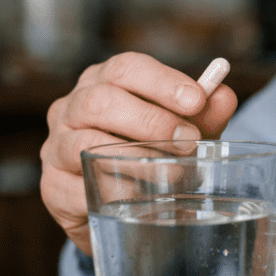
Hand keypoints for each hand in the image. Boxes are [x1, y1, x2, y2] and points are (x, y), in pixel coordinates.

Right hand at [40, 52, 237, 254]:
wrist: (123, 207)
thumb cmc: (153, 154)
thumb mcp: (184, 131)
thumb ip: (205, 115)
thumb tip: (223, 96)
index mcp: (104, 82)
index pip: (126, 68)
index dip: (163, 81)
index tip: (197, 100)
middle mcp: (72, 108)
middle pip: (101, 101)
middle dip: (151, 120)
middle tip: (189, 141)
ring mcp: (56, 147)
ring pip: (86, 144)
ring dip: (137, 159)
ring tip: (174, 173)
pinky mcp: (52, 188)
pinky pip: (81, 187)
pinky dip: (118, 192)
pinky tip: (145, 198)